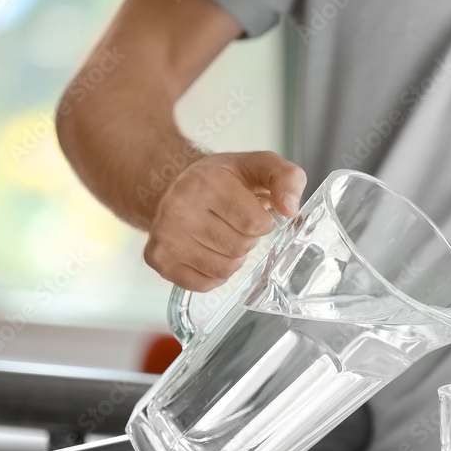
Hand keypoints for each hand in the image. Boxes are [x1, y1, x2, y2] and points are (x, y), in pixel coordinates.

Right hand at [144, 151, 306, 290]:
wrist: (174, 184)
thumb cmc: (221, 180)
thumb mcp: (259, 166)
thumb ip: (287, 178)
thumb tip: (291, 208)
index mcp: (206, 182)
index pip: (256, 224)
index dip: (262, 221)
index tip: (249, 209)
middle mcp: (179, 209)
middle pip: (240, 248)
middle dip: (246, 239)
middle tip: (231, 222)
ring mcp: (165, 236)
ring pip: (225, 269)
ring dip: (232, 258)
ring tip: (219, 235)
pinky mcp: (159, 259)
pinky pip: (205, 284)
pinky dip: (214, 274)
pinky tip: (206, 251)